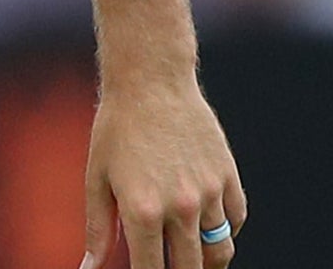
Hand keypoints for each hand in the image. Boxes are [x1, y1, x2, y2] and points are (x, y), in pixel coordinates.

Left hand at [82, 76, 244, 268]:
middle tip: (168, 265)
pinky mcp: (229, 178)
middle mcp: (181, 207)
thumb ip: (97, 229)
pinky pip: (235, 222)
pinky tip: (206, 228)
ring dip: (206, 263)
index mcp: (143, 210)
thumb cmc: (116, 128)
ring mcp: (210, 194)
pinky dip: (224, 232)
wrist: (151, 82)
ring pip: (220, 252)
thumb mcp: (97, 177)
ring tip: (190, 260)